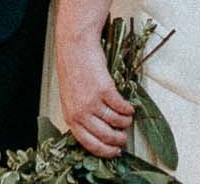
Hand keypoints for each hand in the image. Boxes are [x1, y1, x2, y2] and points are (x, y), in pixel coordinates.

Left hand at [56, 31, 134, 157]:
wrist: (75, 47)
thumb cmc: (73, 71)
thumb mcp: (71, 99)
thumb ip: (80, 116)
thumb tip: (98, 132)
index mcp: (70, 117)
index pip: (89, 143)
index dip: (105, 151)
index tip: (115, 152)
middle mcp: (80, 113)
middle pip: (105, 136)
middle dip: (118, 140)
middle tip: (124, 138)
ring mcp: (92, 102)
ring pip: (116, 122)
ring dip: (125, 123)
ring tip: (127, 118)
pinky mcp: (104, 90)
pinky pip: (122, 107)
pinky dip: (128, 109)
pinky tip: (129, 107)